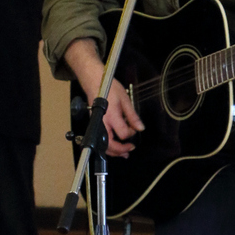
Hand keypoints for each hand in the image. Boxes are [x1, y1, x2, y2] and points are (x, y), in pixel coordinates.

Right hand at [64, 38, 144, 157]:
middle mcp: (102, 123)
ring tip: (124, 153)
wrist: (94, 81)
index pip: (123, 133)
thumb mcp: (125, 100)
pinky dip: (107, 146)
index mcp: (112, 116)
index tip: (135, 128)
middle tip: (130, 149)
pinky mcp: (94, 124)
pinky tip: (114, 146)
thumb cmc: (109, 88)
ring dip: (113, 152)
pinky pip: (100, 140)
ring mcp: (96, 124)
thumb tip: (140, 128)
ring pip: (103, 145)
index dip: (131, 133)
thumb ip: (132, 116)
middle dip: (121, 150)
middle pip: (110, 145)